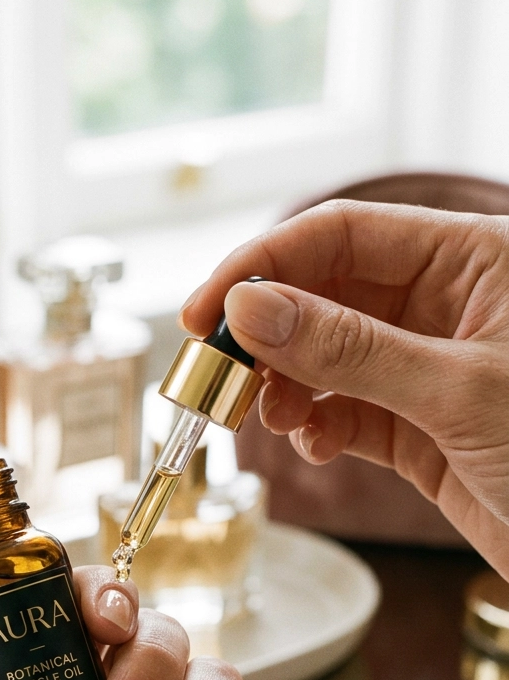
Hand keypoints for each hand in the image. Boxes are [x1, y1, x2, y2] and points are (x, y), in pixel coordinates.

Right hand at [182, 200, 508, 576]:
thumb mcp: (457, 392)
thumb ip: (350, 349)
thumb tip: (252, 309)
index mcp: (474, 259)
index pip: (344, 234)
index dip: (264, 264)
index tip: (203, 310)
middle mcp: (448, 304)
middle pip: (325, 293)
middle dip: (266, 333)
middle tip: (215, 374)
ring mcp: (431, 366)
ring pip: (327, 356)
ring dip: (284, 384)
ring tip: (265, 417)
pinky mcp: (422, 427)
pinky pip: (347, 411)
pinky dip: (318, 426)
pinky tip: (314, 445)